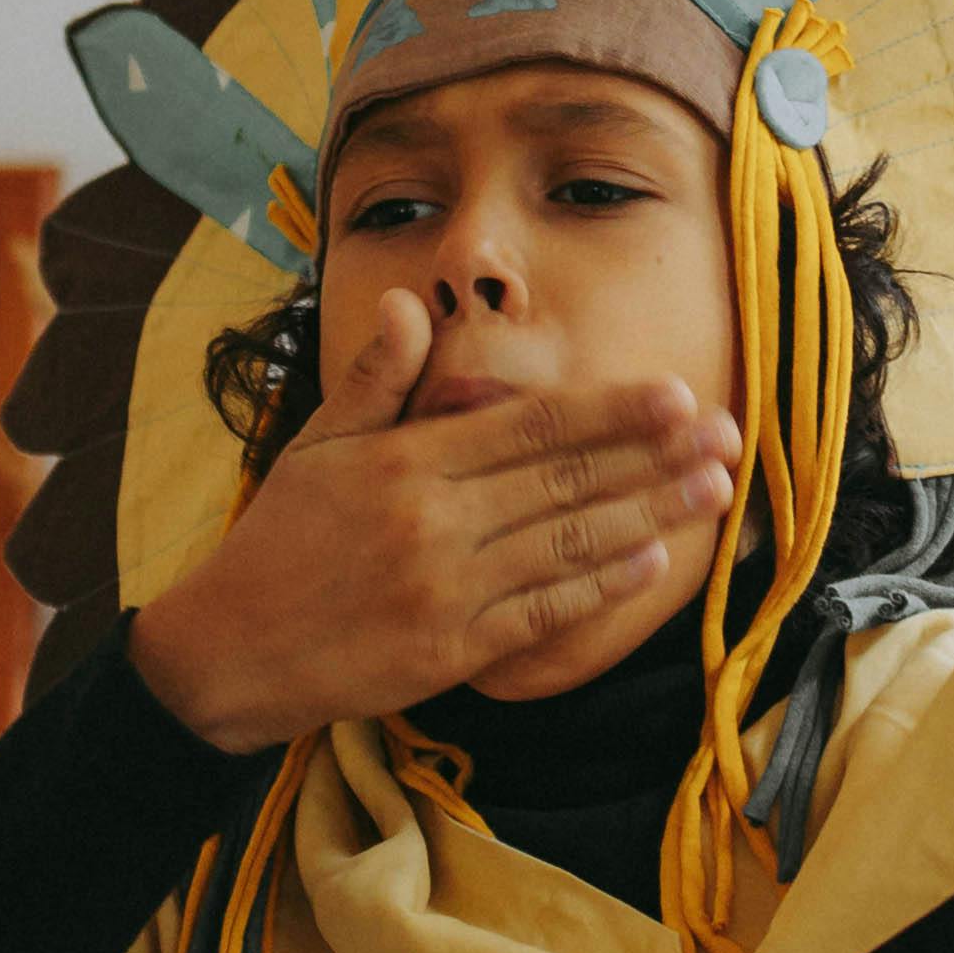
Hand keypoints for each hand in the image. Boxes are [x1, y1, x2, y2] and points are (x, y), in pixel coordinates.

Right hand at [129, 293, 740, 752]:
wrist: (227, 651)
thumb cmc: (278, 541)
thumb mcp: (316, 444)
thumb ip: (376, 375)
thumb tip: (413, 301)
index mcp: (407, 463)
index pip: (529, 427)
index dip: (609, 411)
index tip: (673, 392)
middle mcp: (435, 522)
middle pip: (565, 481)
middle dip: (653, 456)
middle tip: (726, 433)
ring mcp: (447, 590)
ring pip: (568, 544)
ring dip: (649, 514)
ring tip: (711, 487)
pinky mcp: (451, 651)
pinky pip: (541, 613)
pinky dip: (599, 588)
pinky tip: (651, 563)